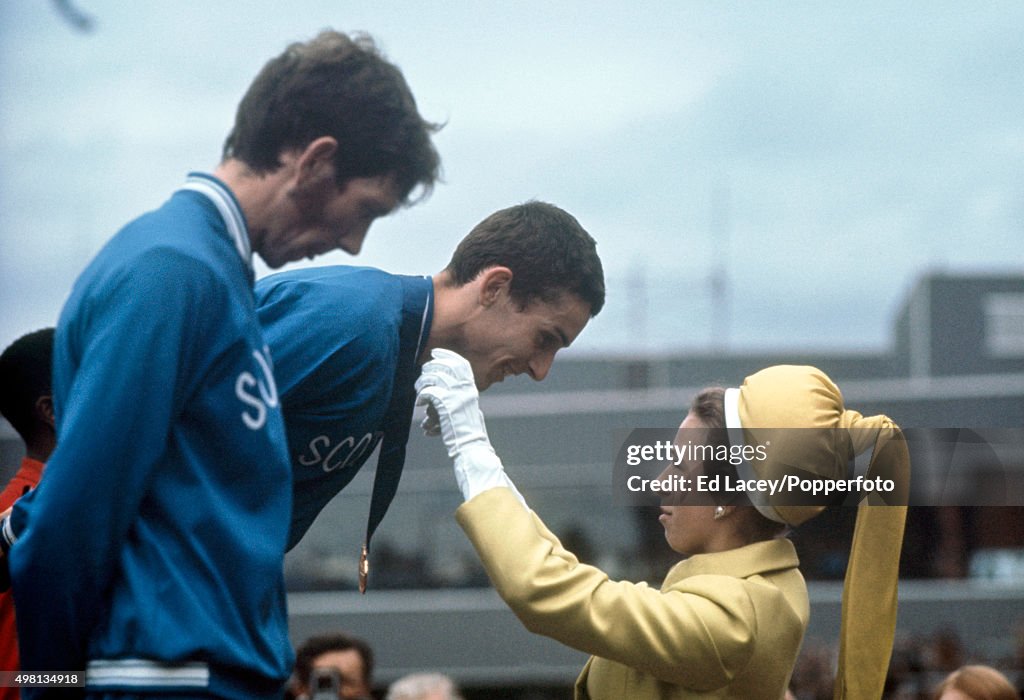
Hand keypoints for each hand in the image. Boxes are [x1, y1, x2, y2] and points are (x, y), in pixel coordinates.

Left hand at [416, 349, 525, 504]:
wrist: (470, 446)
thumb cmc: (464, 432)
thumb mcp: (464, 409)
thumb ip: (455, 397)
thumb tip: (434, 390)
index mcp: (471, 389)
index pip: (461, 364)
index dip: (447, 356)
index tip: (436, 353)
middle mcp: (465, 389)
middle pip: (445, 367)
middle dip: (430, 368)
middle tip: (422, 374)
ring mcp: (457, 396)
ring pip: (434, 378)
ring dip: (422, 383)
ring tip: (419, 392)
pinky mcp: (447, 405)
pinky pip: (429, 392)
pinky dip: (422, 396)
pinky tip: (420, 404)